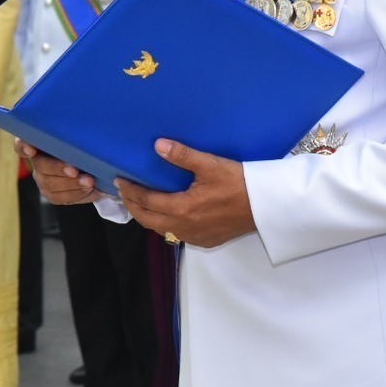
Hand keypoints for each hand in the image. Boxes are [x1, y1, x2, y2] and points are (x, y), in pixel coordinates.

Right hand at [17, 139, 104, 204]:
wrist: (93, 164)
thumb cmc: (84, 143)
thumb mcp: (79, 136)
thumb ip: (75, 133)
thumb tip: (87, 125)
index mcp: (40, 142)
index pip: (22, 144)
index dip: (24, 147)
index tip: (31, 150)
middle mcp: (37, 161)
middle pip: (41, 166)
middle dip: (59, 169)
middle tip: (75, 171)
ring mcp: (43, 179)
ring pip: (51, 185)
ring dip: (73, 184)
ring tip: (89, 182)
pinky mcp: (52, 194)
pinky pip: (62, 197)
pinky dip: (79, 194)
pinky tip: (92, 189)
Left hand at [114, 139, 254, 248]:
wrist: (265, 207)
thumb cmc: (239, 184)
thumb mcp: (211, 165)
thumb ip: (183, 156)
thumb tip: (157, 145)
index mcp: (182, 209)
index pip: (146, 201)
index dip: (131, 191)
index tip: (120, 180)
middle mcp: (184, 227)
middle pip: (148, 220)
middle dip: (133, 206)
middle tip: (125, 192)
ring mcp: (195, 236)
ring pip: (161, 230)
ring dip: (148, 217)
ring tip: (142, 202)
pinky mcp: (205, 240)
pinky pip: (177, 235)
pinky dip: (165, 225)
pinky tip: (168, 214)